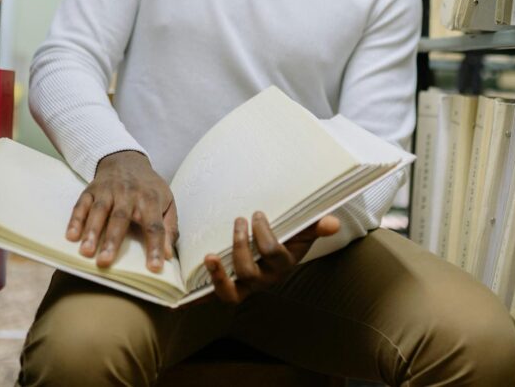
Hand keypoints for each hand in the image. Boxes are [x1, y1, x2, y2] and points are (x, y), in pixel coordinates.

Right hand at [65, 150, 177, 272]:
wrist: (127, 161)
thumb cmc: (149, 188)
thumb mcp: (167, 202)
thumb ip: (169, 228)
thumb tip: (169, 255)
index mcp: (150, 199)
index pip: (154, 225)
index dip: (155, 246)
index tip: (155, 268)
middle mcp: (128, 193)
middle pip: (120, 218)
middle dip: (112, 240)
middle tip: (105, 262)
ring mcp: (108, 191)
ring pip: (99, 211)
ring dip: (91, 231)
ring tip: (86, 252)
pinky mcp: (91, 190)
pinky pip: (81, 205)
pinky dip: (75, 220)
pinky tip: (71, 236)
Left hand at [203, 211, 339, 303]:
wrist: (275, 252)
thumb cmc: (287, 238)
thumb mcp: (302, 231)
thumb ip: (315, 226)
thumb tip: (334, 222)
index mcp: (283, 264)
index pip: (273, 253)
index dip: (263, 235)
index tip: (256, 214)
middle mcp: (265, 280)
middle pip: (249, 271)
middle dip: (240, 245)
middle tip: (239, 220)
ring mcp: (246, 287)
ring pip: (231, 292)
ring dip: (218, 275)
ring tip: (210, 255)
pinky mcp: (230, 289)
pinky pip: (214, 298)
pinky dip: (198, 300)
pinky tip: (181, 299)